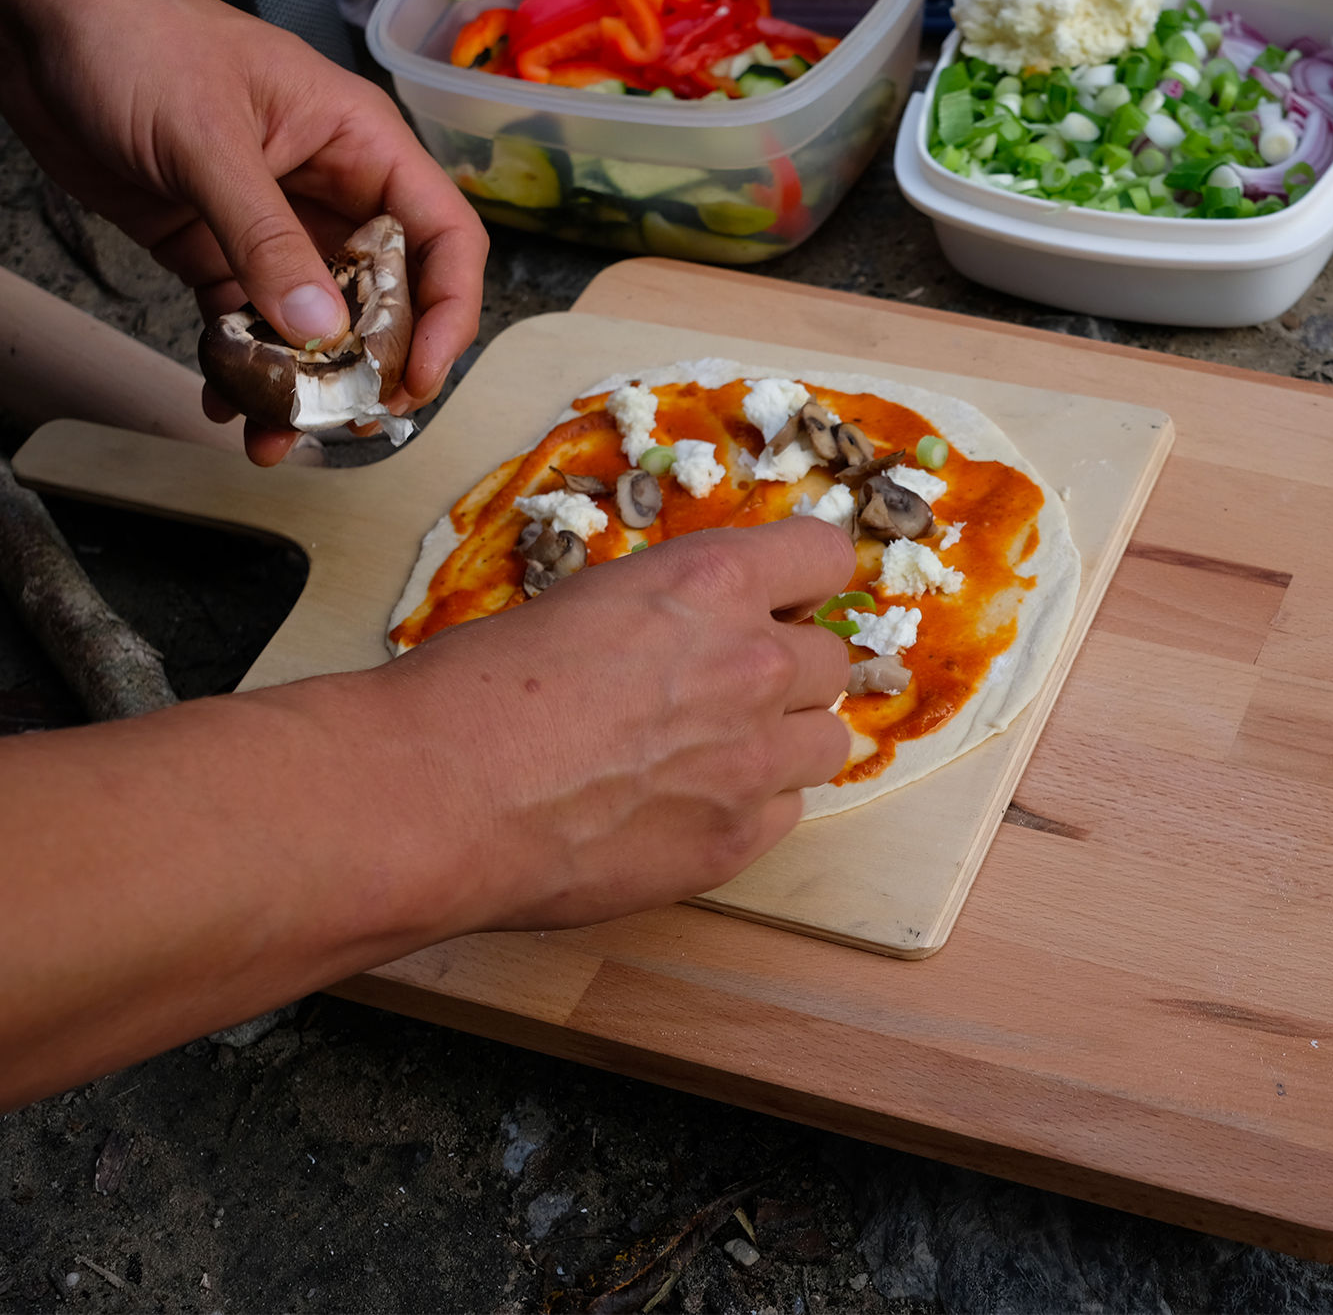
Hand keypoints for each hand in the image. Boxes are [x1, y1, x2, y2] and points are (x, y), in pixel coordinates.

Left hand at [0, 0, 486, 465]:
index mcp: (361, 147)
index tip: (415, 376)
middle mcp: (331, 191)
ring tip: (278, 433)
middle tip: (347, 419)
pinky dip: (241, 368)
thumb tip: (319, 332)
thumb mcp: (206, 138)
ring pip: (314, 323)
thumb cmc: (133, 39)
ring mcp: (274, 224)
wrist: (34, 21)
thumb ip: (264, 238)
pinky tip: (223, 402)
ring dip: (302, 384)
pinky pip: (247, 323)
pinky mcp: (216, 248)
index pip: (443, 240)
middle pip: (386, 297)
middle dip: (371, 365)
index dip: (445, 314)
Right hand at [376, 518, 855, 929]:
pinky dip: (751, 808)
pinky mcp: (736, 839)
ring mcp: (754, 758)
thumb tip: (702, 631)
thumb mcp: (589, 602)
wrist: (439, 792)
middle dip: (785, 672)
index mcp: (712, 583)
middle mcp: (753, 662)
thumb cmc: (479, 688)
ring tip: (712, 756)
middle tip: (722, 693)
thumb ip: (674, 612)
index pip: (826, 557)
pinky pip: (787, 812)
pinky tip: (687, 807)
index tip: (787, 601)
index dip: (805, 582)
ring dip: (784, 743)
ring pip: (827, 742)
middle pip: (830, 660)